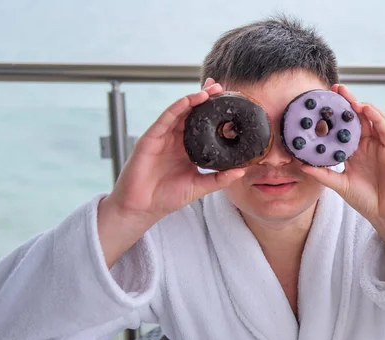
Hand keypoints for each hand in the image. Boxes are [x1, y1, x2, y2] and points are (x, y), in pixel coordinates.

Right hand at [98, 79, 245, 266]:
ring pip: (179, 112)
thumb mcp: (200, 186)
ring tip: (208, 91)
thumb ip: (219, 179)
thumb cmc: (167, 197)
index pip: (203, 126)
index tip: (229, 102)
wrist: (142, 208)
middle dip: (205, 99)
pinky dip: (176, 108)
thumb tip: (242, 171)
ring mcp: (162, 137)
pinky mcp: (150, 138)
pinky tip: (187, 100)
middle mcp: (175, 140)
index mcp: (188, 149)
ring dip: (193, 99)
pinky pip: (164, 119)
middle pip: (191, 114)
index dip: (214, 113)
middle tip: (220, 87)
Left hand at [301, 84, 384, 266]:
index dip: (335, 114)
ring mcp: (380, 145)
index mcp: (354, 150)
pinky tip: (365, 109)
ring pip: (372, 118)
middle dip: (347, 101)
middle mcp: (367, 144)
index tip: (321, 102)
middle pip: (357, 117)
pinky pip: (384, 129)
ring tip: (347, 96)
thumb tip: (301, 165)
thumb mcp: (339, 184)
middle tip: (335, 88)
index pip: (343, 127)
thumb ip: (323, 174)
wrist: (384, 213)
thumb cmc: (364, 199)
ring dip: (360, 105)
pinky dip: (376, 117)